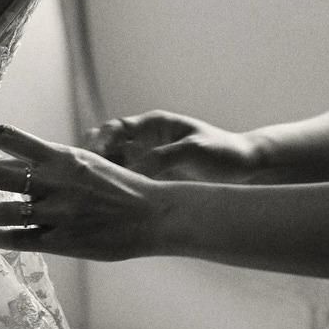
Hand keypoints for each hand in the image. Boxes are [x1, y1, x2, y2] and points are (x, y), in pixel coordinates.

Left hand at [0, 124, 163, 260]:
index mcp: (60, 156)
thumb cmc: (118, 187)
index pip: (6, 136)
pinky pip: (21, 240)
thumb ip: (44, 162)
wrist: (153, 215)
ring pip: (3, 213)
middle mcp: (55, 182)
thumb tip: (1, 160)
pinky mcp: (63, 242)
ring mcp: (58, 213)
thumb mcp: (82, 163)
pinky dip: (3, 239)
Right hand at [86, 109, 259, 182]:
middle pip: (107, 146)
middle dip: (91, 158)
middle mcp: (146, 140)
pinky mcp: (153, 178)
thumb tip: (133, 173)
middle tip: (84, 178)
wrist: (244, 167)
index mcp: (154, 125)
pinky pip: (128, 181)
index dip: (99, 140)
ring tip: (91, 193)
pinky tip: (110, 203)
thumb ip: (162, 158)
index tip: (90, 156)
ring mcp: (148, 159)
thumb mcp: (192, 151)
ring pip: (114, 165)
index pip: (115, 127)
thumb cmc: (222, 152)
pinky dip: (116, 188)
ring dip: (102, 176)